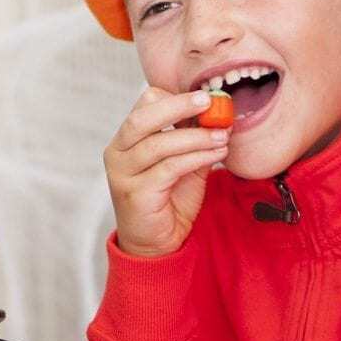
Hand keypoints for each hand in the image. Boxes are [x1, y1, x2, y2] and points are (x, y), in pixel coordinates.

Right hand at [103, 85, 230, 256]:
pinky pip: (169, 168)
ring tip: (222, 135)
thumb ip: (193, 139)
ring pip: (158, 144)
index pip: (143, 106)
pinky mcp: (136, 193)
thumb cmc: (168, 199)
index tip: (205, 97)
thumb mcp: (183, 162)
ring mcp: (123, 174)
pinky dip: (196, 157)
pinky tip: (215, 154)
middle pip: (143, 119)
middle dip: (178, 106)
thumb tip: (218, 113)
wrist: (156, 244)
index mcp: (126, 140)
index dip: (173, 98)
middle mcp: (118, 153)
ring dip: (196, 137)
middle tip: (209, 101)